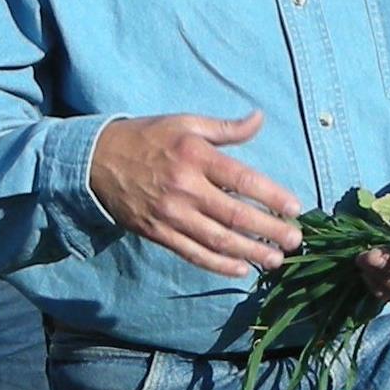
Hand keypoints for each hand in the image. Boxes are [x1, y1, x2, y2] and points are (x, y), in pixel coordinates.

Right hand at [89, 112, 301, 277]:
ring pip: (218, 240)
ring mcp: (170, 214)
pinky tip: (241, 270)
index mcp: (195, 157)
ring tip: (276, 260)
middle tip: (295, 241)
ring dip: (251, 253)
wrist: (94, 161)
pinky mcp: (158, 233)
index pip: (243, 180)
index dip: (272, 196)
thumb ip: (225, 128)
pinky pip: (193, 254)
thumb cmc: (147, 138)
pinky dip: (218, 265)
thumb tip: (259, 118)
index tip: (295, 208)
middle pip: (236, 216)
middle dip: (270, 231)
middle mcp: (185, 188)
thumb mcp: (184, 123)